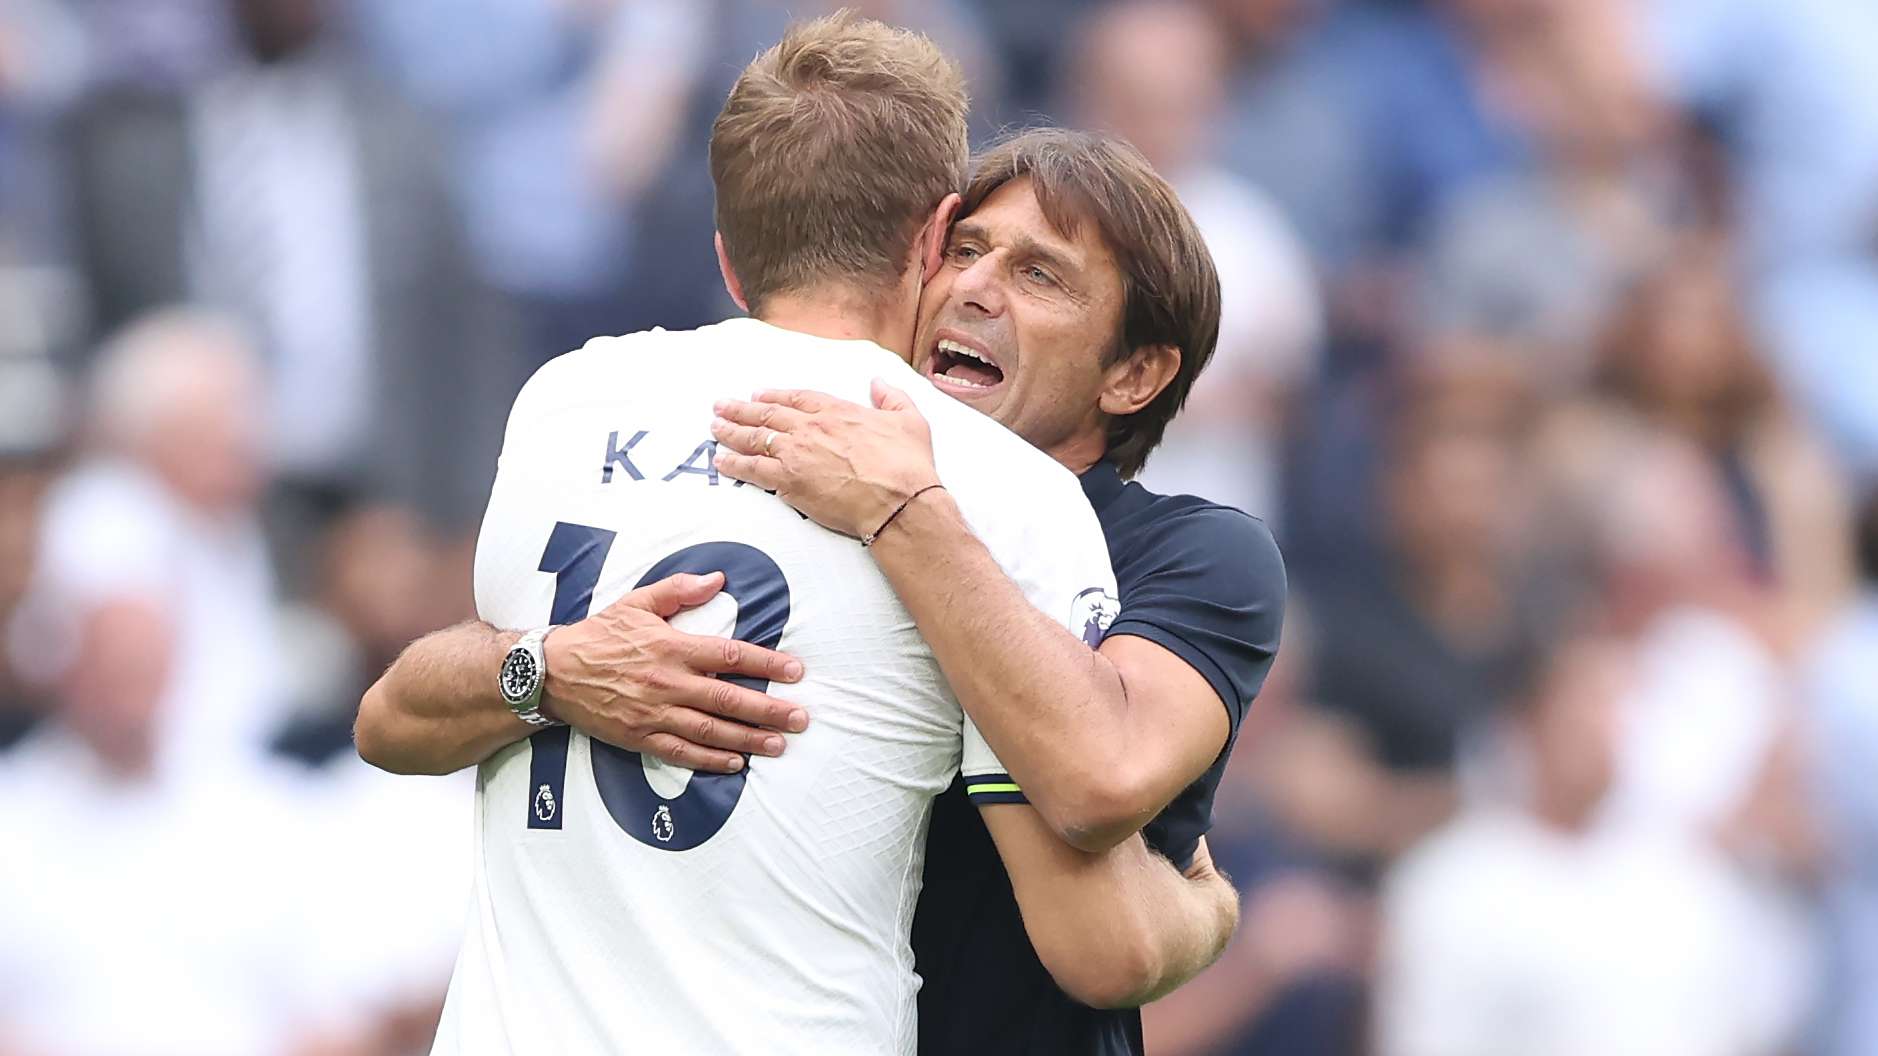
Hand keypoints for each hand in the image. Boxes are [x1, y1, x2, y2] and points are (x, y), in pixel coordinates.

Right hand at [543, 570, 807, 773]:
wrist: (552, 672)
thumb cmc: (597, 636)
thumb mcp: (637, 602)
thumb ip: (679, 590)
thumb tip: (718, 579)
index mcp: (672, 647)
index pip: (731, 656)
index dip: (767, 664)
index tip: (795, 672)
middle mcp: (668, 683)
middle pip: (729, 700)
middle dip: (769, 710)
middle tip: (800, 718)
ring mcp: (655, 713)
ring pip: (711, 731)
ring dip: (748, 739)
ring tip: (779, 744)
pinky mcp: (640, 737)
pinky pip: (682, 753)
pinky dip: (711, 760)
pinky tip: (736, 763)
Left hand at [711, 380, 940, 538]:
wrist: (898, 500)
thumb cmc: (908, 464)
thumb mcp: (909, 420)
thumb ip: (892, 397)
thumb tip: (878, 382)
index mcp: (838, 411)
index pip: (798, 398)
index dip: (776, 396)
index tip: (759, 394)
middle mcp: (811, 427)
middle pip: (768, 413)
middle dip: (741, 409)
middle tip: (721, 406)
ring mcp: (796, 453)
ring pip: (754, 438)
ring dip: (731, 431)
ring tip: (714, 428)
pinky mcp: (788, 481)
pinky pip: (752, 470)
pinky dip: (734, 464)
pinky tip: (720, 461)